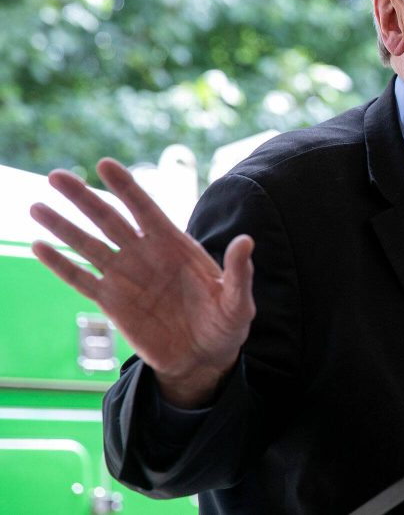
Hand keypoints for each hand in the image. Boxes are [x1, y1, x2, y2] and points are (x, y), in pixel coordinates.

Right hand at [30, 158, 255, 407]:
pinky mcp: (112, 302)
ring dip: (63, 226)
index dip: (126, 187)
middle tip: (56, 175)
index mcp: (176, 246)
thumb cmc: (225, 324)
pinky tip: (38, 246)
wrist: (205, 358)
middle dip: (84, 197)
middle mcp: (146, 255)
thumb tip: (247, 241)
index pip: (147, 209)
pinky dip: (60, 264)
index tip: (104, 164)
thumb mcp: (237, 300)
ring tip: (36, 206)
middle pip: (110, 219)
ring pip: (88, 244)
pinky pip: (81, 279)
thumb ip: (239, 271)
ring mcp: (126, 277)